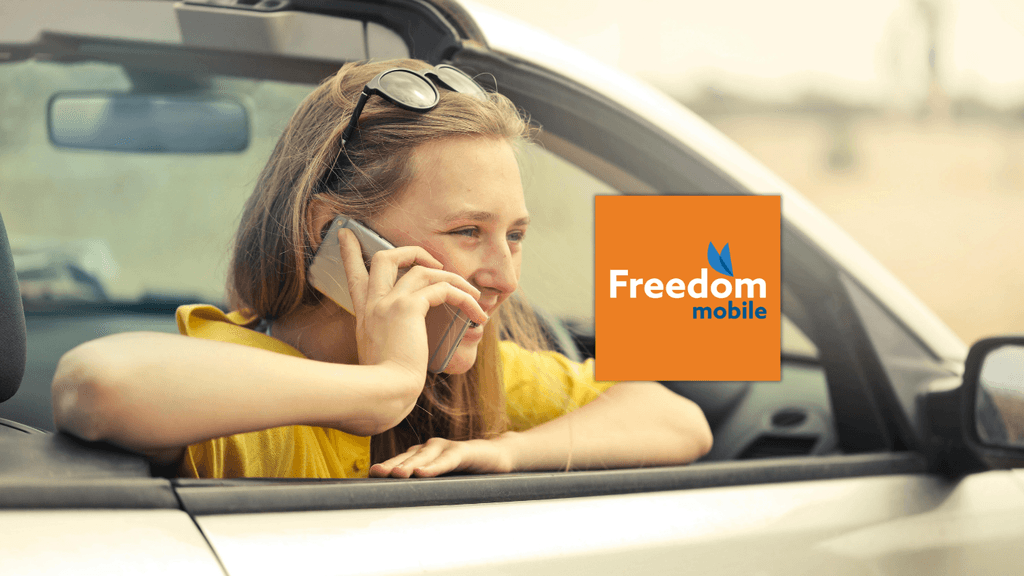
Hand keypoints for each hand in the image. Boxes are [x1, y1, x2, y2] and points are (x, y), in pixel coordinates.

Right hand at [338, 228, 486, 381]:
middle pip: (385, 258)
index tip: (346, 234)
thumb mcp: (379, 359)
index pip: (355, 276)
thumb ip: (389, 346)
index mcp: (365, 315)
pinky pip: (442, 288)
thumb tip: (409, 352)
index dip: (350, 253)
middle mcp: (373, 303)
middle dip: (412, 252)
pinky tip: (476, 312)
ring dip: (453, 278)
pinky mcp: (409, 307)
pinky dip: (463, 296)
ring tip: (473, 295)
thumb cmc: (384, 386)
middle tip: (435, 262)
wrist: (383, 393)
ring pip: (422, 269)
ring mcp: (389, 302)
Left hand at [368, 435, 518, 477]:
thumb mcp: (441, 479)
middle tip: (376, 474)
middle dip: (391, 465)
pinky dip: (434, 466)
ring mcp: (447, 447)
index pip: (399, 460)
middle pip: (407, 457)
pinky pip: (447, 459)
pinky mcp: (464, 451)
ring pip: (424, 457)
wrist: (496, 457)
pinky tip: (423, 473)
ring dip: (410, 465)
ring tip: (397, 474)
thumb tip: (398, 503)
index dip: (385, 467)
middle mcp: (430, 447)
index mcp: (422, 454)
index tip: (369, 475)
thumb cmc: (465, 470)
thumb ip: (423, 486)